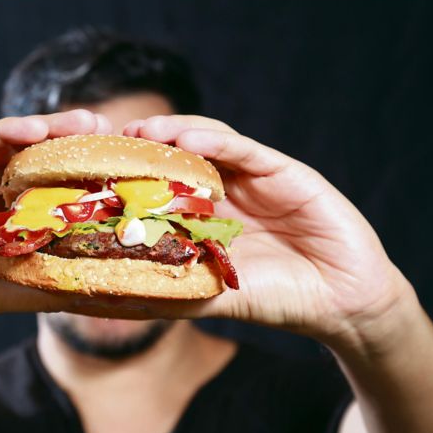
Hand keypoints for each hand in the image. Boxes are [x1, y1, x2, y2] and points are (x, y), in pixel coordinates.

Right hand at [0, 110, 111, 352]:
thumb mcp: (4, 292)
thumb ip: (47, 284)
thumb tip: (102, 292)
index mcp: (12, 217)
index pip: (58, 190)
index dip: (92, 181)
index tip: (129, 176)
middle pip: (44, 158)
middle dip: (80, 147)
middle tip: (117, 137)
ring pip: (17, 141)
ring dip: (53, 129)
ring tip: (89, 125)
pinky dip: (7, 130)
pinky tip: (36, 128)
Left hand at [121, 115, 417, 349]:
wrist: (341, 302)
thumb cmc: (277, 299)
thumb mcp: (210, 296)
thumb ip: (165, 291)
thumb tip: (103, 300)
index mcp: (205, 216)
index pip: (159, 185)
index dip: (128, 174)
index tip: (91, 171)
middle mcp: (226, 190)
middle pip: (178, 155)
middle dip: (144, 145)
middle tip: (110, 139)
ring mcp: (254, 177)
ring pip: (207, 141)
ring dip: (174, 132)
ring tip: (143, 131)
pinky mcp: (284, 170)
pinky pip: (246, 149)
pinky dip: (217, 140)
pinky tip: (189, 136)